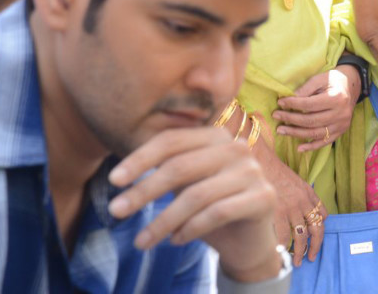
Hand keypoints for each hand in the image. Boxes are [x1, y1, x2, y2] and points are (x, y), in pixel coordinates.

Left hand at [107, 127, 281, 283]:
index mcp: (216, 136)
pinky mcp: (263, 197)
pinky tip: (176, 241)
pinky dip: (191, 229)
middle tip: (115, 211)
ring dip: (162, 221)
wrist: (248, 240)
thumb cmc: (210, 207)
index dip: (140, 159)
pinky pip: (218, 213)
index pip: (172, 141)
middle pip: (180, 167)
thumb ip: (166, 171)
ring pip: (197, 195)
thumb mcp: (186, 185)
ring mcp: (253, 171)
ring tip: (141, 241)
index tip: (113, 180)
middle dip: (144, 191)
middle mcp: (237, 148)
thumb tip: (122, 174)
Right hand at [255, 139, 326, 265]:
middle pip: (316, 230)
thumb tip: (319, 213)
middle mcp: (304, 202)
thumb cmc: (275, 173)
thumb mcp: (298, 183)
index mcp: (309, 194)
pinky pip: (284, 235)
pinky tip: (281, 254)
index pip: (322, 218)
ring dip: (300, 252)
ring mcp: (292, 207)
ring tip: (296, 262)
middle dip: (315, 247)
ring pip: (301, 236)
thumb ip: (308, 198)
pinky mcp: (277, 211)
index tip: (316, 244)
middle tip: (311, 258)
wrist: (261, 163)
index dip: (320, 233)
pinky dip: (283, 247)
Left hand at [273, 66, 359, 151]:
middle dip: (291, 119)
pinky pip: (324, 142)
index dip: (293, 104)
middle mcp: (341, 114)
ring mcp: (341, 125)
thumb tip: (289, 99)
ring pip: (315, 133)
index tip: (280, 102)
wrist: (351, 87)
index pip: (309, 104)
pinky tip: (299, 147)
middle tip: (276, 116)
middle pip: (311, 120)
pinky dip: (311, 146)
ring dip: (296, 133)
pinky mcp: (341, 132)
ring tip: (281, 130)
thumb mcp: (320, 79)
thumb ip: (306, 89)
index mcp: (336, 98)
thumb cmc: (333, 81)